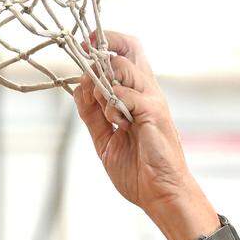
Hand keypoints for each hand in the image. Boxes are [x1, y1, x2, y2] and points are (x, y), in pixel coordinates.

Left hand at [72, 31, 192, 216]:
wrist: (160, 194)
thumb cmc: (139, 170)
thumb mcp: (106, 140)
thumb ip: (93, 116)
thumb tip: (79, 90)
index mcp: (137, 96)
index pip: (125, 55)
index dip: (104, 45)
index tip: (85, 48)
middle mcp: (146, 92)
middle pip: (130, 48)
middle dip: (104, 47)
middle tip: (86, 57)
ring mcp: (152, 100)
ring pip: (123, 68)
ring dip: (102, 81)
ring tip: (100, 104)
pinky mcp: (153, 113)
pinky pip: (126, 95)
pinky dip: (112, 103)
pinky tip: (113, 119)